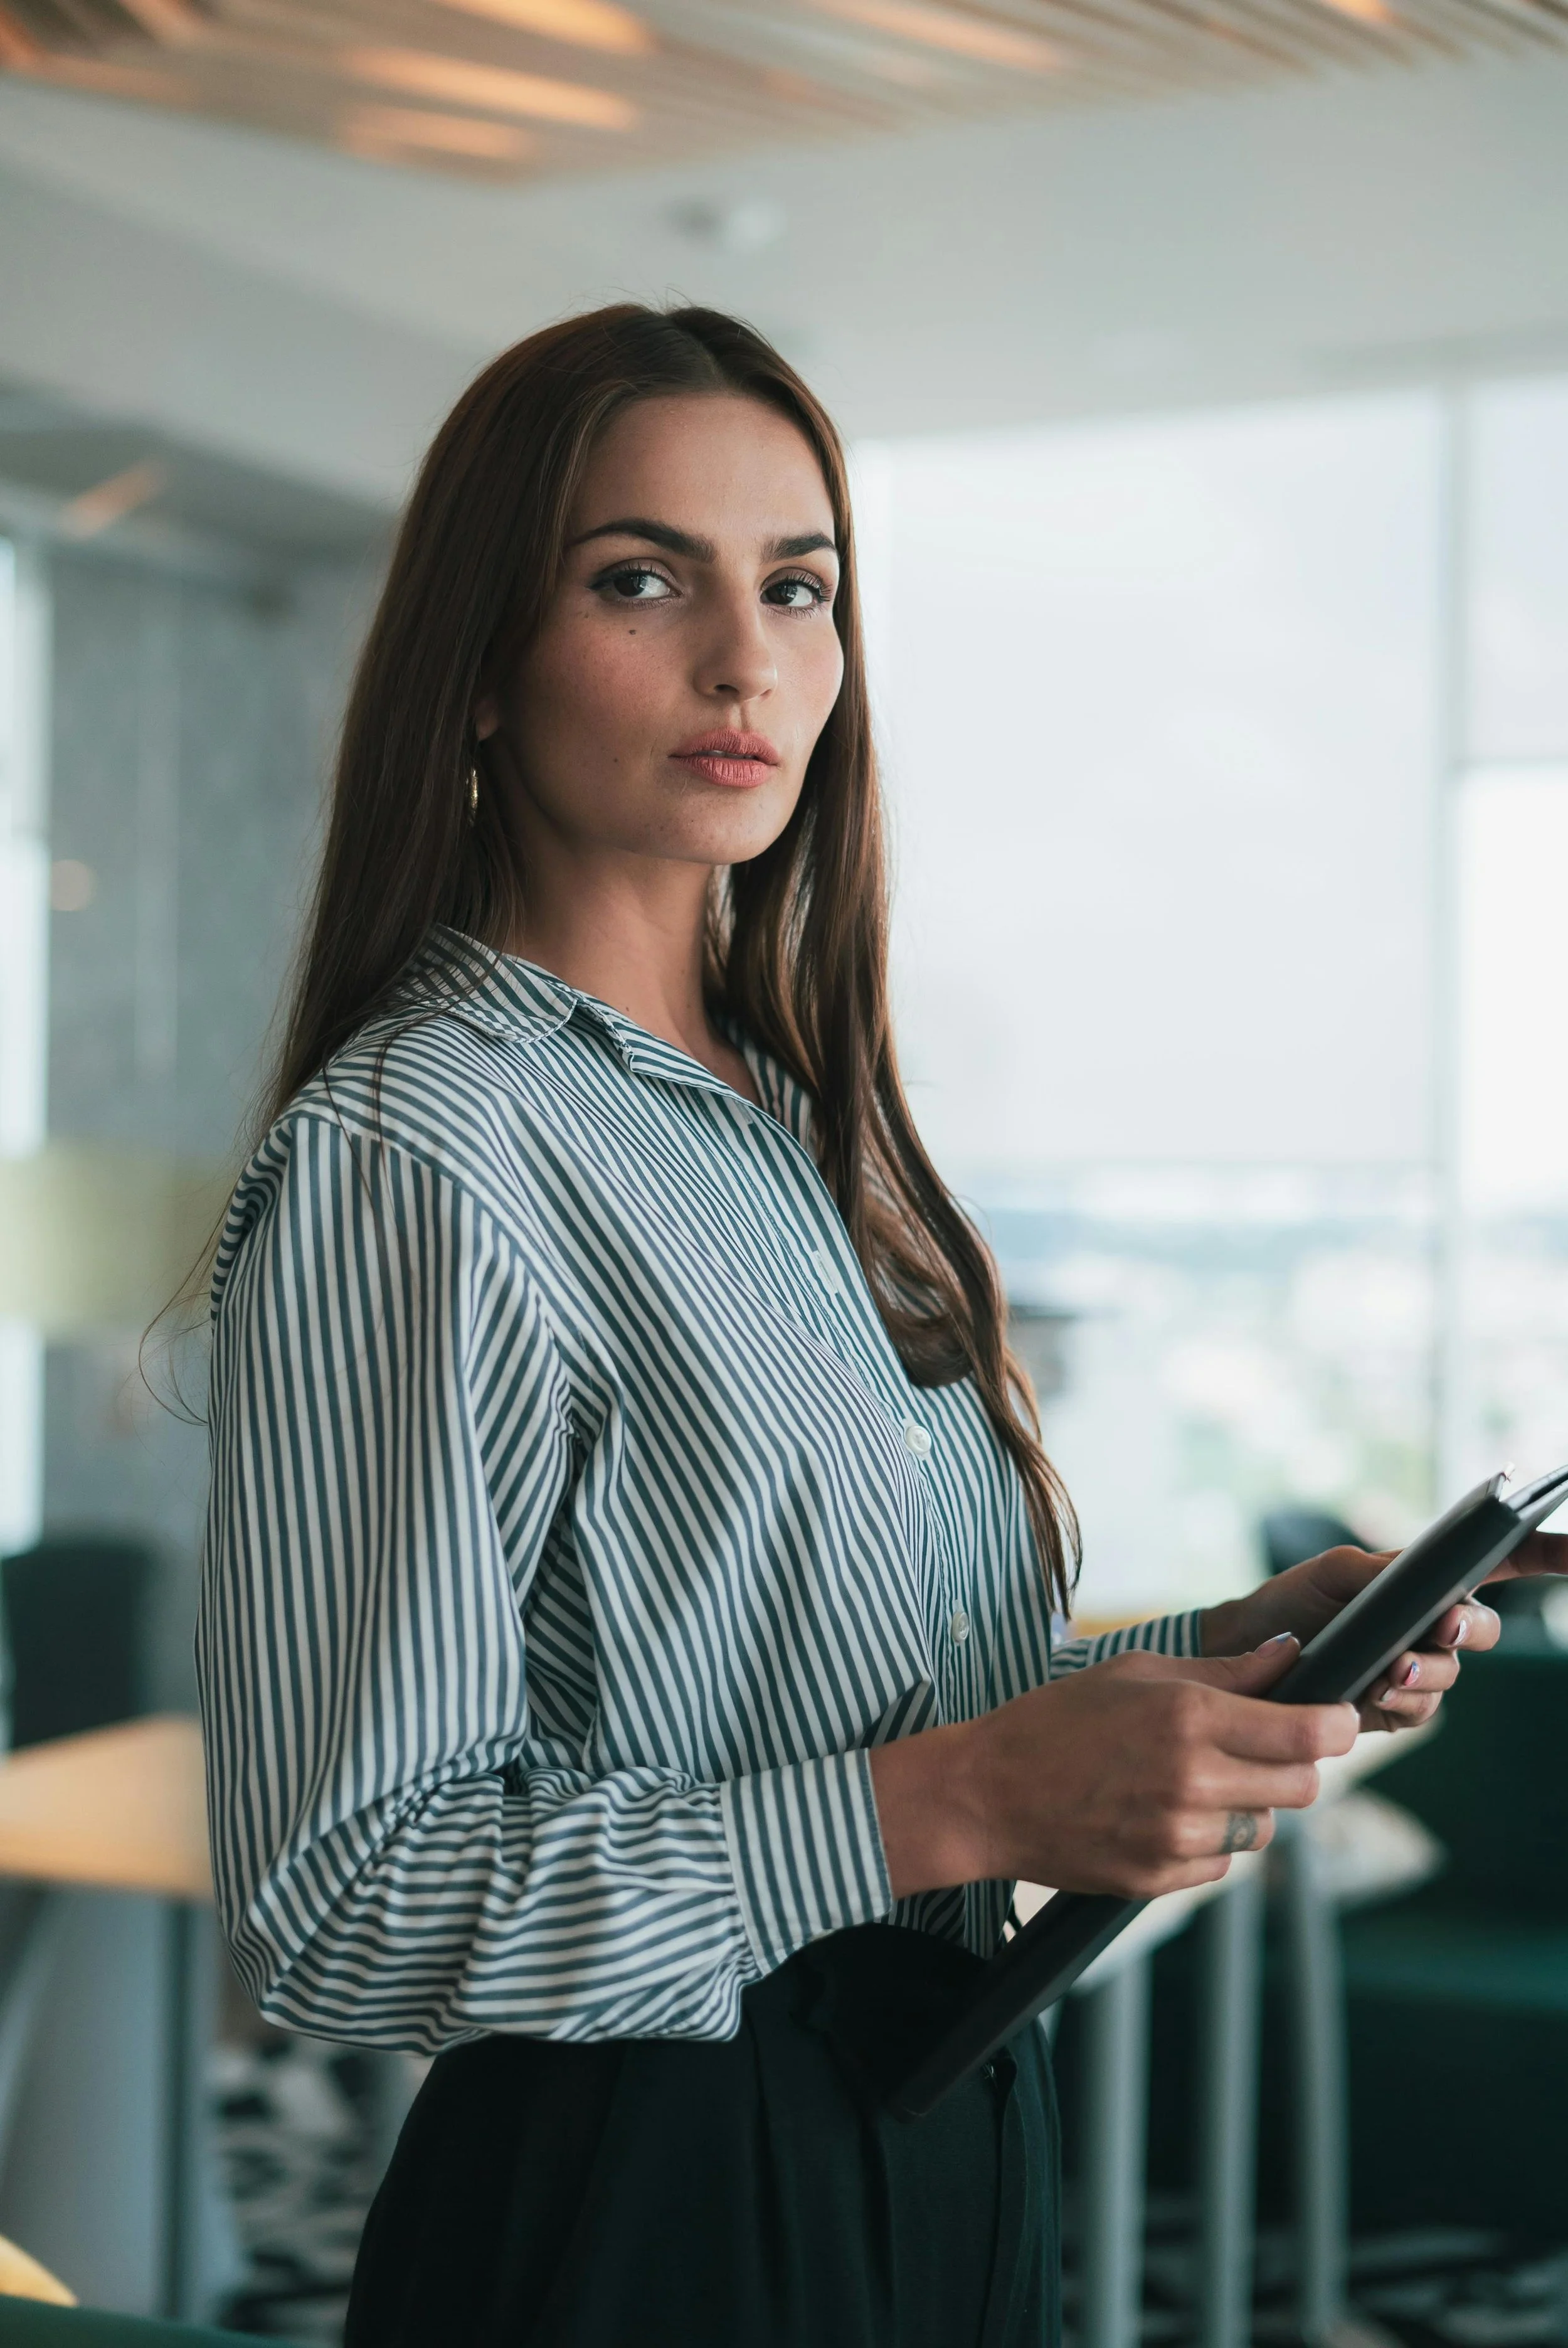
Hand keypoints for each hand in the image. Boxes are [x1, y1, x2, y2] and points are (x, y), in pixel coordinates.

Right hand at [868, 1635, 1355, 1902]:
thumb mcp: (1136, 1673)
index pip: (1305, 1733)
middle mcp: (1192, 1780)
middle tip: (1267, 1746)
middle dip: (1297, 1765)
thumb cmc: (1057, 1720)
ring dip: (1249, 1803)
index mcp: (1189, 1717)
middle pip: (1302, 1786)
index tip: (1340, 1717)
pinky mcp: (1161, 1878)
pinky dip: (1210, 1838)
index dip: (1338, 1725)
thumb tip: (1291, 1657)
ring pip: (1265, 1827)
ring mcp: (1177, 1835)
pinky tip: (1165, 1812)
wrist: (986, 1794)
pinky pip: (1221, 1860)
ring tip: (1196, 1779)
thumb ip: (1222, 1670)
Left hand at [1201, 1529, 1567, 1732]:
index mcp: (1428, 1580)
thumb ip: (1377, 1569)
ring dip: (1426, 1672)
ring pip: (1451, 1675)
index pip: (1503, 1563)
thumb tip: (1411, 1577)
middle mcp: (1434, 1625)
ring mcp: (1419, 1669)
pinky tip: (1374, 1693)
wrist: (1248, 1654)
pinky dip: (1402, 1702)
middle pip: (1483, 1628)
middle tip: (1444, 1626)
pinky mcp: (1397, 1708)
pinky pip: (1420, 1711)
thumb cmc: (1293, 1600)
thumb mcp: (1330, 1571)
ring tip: (1388, 1669)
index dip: (1549, 1555)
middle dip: (1471, 1628)